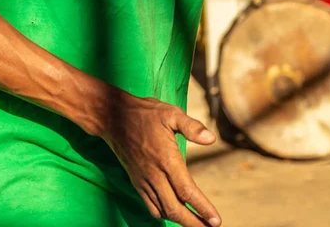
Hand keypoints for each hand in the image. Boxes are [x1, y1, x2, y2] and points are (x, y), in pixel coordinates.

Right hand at [102, 94, 221, 226]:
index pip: (186, 191)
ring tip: (197, 225)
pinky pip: (150, 205)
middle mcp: (154, 174)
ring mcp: (143, 180)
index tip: (215, 220)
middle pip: (175, 208)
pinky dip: (163, 214)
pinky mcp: (137, 181)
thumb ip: (192, 127)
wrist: (114, 117)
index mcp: (166, 159)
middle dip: (193, 223)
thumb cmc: (146, 114)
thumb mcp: (171, 114)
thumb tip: (211, 139)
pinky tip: (174, 215)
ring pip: (162, 210)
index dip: (202, 208)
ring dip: (180, 221)